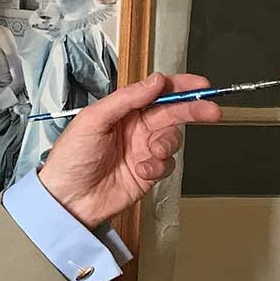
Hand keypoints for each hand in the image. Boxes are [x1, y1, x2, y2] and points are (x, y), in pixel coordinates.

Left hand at [37, 73, 221, 228]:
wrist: (68, 199)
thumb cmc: (71, 157)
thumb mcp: (93, 120)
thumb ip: (126, 100)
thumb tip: (154, 81)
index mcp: (120, 110)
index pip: (154, 92)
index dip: (177, 86)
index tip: (199, 85)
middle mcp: (133, 127)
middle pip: (171, 113)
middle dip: (192, 110)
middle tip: (211, 110)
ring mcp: (141, 149)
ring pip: (172, 139)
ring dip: (167, 144)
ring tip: (151, 153)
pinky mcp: (147, 172)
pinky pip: (167, 164)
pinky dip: (159, 166)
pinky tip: (142, 171)